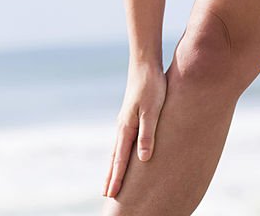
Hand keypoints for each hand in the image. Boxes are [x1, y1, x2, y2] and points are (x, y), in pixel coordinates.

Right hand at [103, 60, 166, 198]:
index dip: (117, 178)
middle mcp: (123, 126)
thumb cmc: (151, 86)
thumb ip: (148, 134)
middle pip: (115, 157)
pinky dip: (120, 155)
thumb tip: (144, 159)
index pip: (120, 159)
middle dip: (111, 176)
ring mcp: (125, 121)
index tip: (111, 195)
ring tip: (111, 181)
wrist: (145, 64)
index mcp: (126, 127)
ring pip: (117, 150)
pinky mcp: (131, 117)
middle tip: (106, 195)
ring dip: (114, 167)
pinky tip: (122, 157)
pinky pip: (123, 142)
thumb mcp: (152, 111)